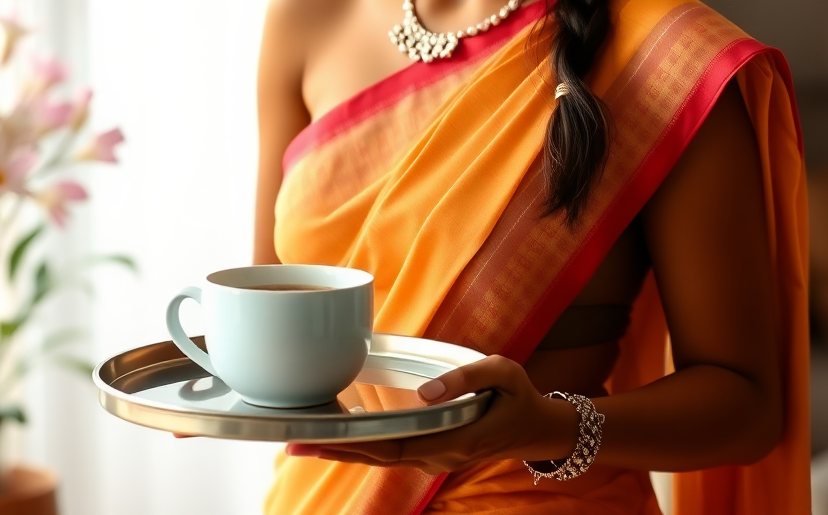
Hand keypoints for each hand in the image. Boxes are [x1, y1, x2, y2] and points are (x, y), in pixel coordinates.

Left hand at [285, 355, 578, 473]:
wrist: (537, 427)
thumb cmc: (518, 396)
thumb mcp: (504, 372)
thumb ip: (467, 378)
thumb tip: (426, 392)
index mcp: (449, 439)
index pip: (388, 445)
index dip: (349, 443)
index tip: (314, 437)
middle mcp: (435, 454)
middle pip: (374, 456)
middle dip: (332, 449)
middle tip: (290, 440)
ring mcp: (433, 455)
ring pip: (379, 456)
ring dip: (344, 448)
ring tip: (305, 437)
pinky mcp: (432, 448)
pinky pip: (391, 449)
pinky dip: (364, 443)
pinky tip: (344, 432)